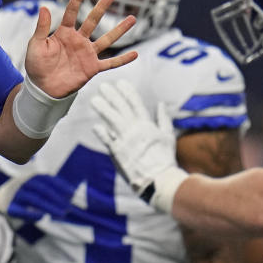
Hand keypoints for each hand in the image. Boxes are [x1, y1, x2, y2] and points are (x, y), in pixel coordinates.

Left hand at [24, 0, 136, 98]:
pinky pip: (111, 63)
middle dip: (101, 8)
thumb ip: (42, 27)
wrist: (43, 88)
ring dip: (119, 29)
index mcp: (64, 33)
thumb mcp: (36, 45)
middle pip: (92, 21)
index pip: (71, 13)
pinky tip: (135, 54)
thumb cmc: (37, 65)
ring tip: (132, 18)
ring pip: (107, 39)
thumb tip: (44, 7)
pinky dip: (123, 60)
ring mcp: (87, 54)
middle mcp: (78, 40)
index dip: (77, 0)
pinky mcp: (92, 68)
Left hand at [91, 79, 185, 210]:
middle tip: (102, 86)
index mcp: (147, 126)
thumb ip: (163, 119)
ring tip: (94, 100)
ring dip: (103, 109)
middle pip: (121, 109)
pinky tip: (95, 126)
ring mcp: (125, 141)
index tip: (120, 82)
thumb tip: (161, 103)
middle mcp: (135, 131)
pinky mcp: (117, 153)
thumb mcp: (168, 136)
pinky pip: (107, 140)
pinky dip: (101, 132)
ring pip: (112, 121)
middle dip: (112, 96)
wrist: (159, 180)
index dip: (127, 92)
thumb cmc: (165, 158)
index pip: (136, 104)